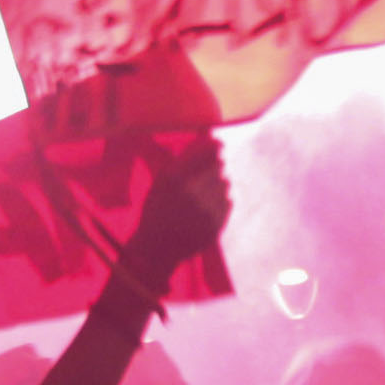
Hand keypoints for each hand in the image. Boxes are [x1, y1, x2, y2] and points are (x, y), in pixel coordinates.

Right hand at [120, 140, 231, 287]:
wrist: (156, 250)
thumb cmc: (156, 210)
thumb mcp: (161, 181)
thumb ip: (183, 158)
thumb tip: (207, 134)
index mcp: (175, 178)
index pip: (207, 150)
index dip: (214, 146)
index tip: (217, 145)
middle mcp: (192, 192)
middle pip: (218, 166)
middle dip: (213, 167)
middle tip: (201, 177)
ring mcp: (207, 209)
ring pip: (224, 183)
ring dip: (216, 185)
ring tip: (200, 196)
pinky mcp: (217, 224)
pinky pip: (228, 201)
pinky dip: (220, 202)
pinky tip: (204, 209)